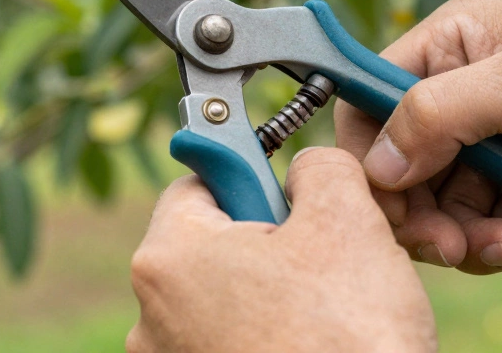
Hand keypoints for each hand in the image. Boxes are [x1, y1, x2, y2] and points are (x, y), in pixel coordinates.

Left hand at [126, 148, 435, 352]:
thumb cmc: (350, 334)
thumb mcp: (346, 218)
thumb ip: (317, 167)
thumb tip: (306, 168)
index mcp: (168, 257)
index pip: (197, 182)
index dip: (250, 177)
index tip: (286, 192)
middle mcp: (151, 316)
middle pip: (210, 243)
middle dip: (264, 241)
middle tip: (320, 261)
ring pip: (224, 299)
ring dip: (269, 294)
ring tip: (322, 314)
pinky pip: (228, 342)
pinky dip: (266, 336)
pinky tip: (310, 344)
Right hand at [335, 0, 501, 276]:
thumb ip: (440, 115)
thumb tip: (377, 163)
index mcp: (456, 43)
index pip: (371, 98)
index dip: (370, 154)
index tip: (384, 200)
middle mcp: (470, 92)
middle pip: (406, 168)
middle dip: (428, 214)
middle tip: (455, 248)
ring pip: (449, 208)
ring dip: (476, 240)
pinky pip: (495, 229)